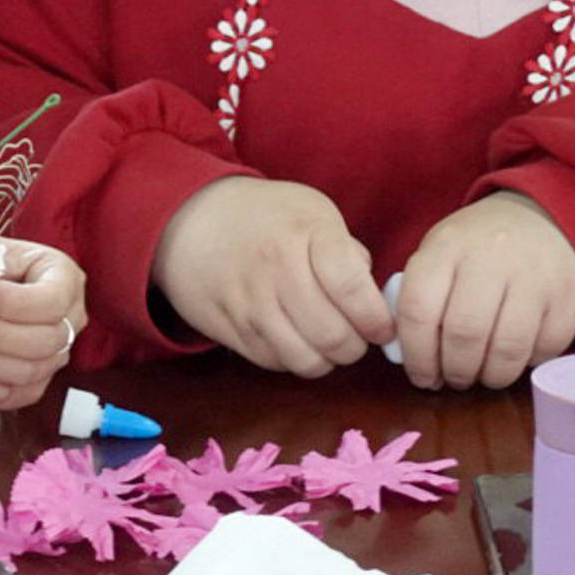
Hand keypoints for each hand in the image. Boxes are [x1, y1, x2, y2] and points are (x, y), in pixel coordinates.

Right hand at [152, 177, 392, 375]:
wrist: (191, 220)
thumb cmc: (264, 217)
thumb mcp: (313, 212)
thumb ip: (348, 252)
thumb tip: (375, 300)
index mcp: (307, 232)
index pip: (352, 287)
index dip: (376, 318)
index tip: (383, 327)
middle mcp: (276, 268)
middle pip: (332, 334)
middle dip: (356, 346)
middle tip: (358, 338)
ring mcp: (249, 302)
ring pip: (305, 359)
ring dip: (327, 360)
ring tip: (329, 342)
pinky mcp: (229, 329)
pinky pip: (275, 363)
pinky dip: (294, 359)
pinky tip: (296, 339)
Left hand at [393, 192, 574, 389]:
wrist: (545, 221)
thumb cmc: (479, 250)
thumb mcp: (442, 255)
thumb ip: (421, 298)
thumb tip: (410, 357)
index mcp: (448, 246)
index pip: (419, 310)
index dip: (417, 356)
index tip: (422, 376)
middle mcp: (491, 257)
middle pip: (464, 334)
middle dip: (455, 371)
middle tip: (455, 379)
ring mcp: (534, 276)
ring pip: (506, 350)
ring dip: (490, 376)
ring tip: (483, 374)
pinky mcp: (567, 297)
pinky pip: (543, 350)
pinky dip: (527, 364)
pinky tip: (516, 354)